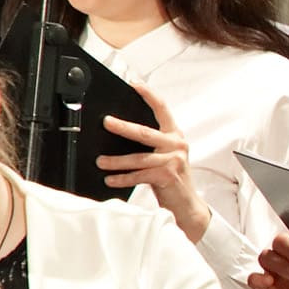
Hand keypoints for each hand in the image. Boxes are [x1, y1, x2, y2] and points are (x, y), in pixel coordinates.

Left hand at [101, 80, 211, 240]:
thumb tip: (119, 134)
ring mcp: (174, 160)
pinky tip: (111, 179)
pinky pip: (140, 175)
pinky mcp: (168, 175)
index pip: (162, 109)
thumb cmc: (172, 179)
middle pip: (145, 132)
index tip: (134, 84)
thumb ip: (150, 145)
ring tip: (101, 161)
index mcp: (174, 135)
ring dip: (116, 161)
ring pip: (139, 157)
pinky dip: (123, 178)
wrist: (187, 204)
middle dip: (123, 126)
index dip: (149, 95)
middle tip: (106, 122)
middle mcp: (176, 144)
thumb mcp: (164, 156)